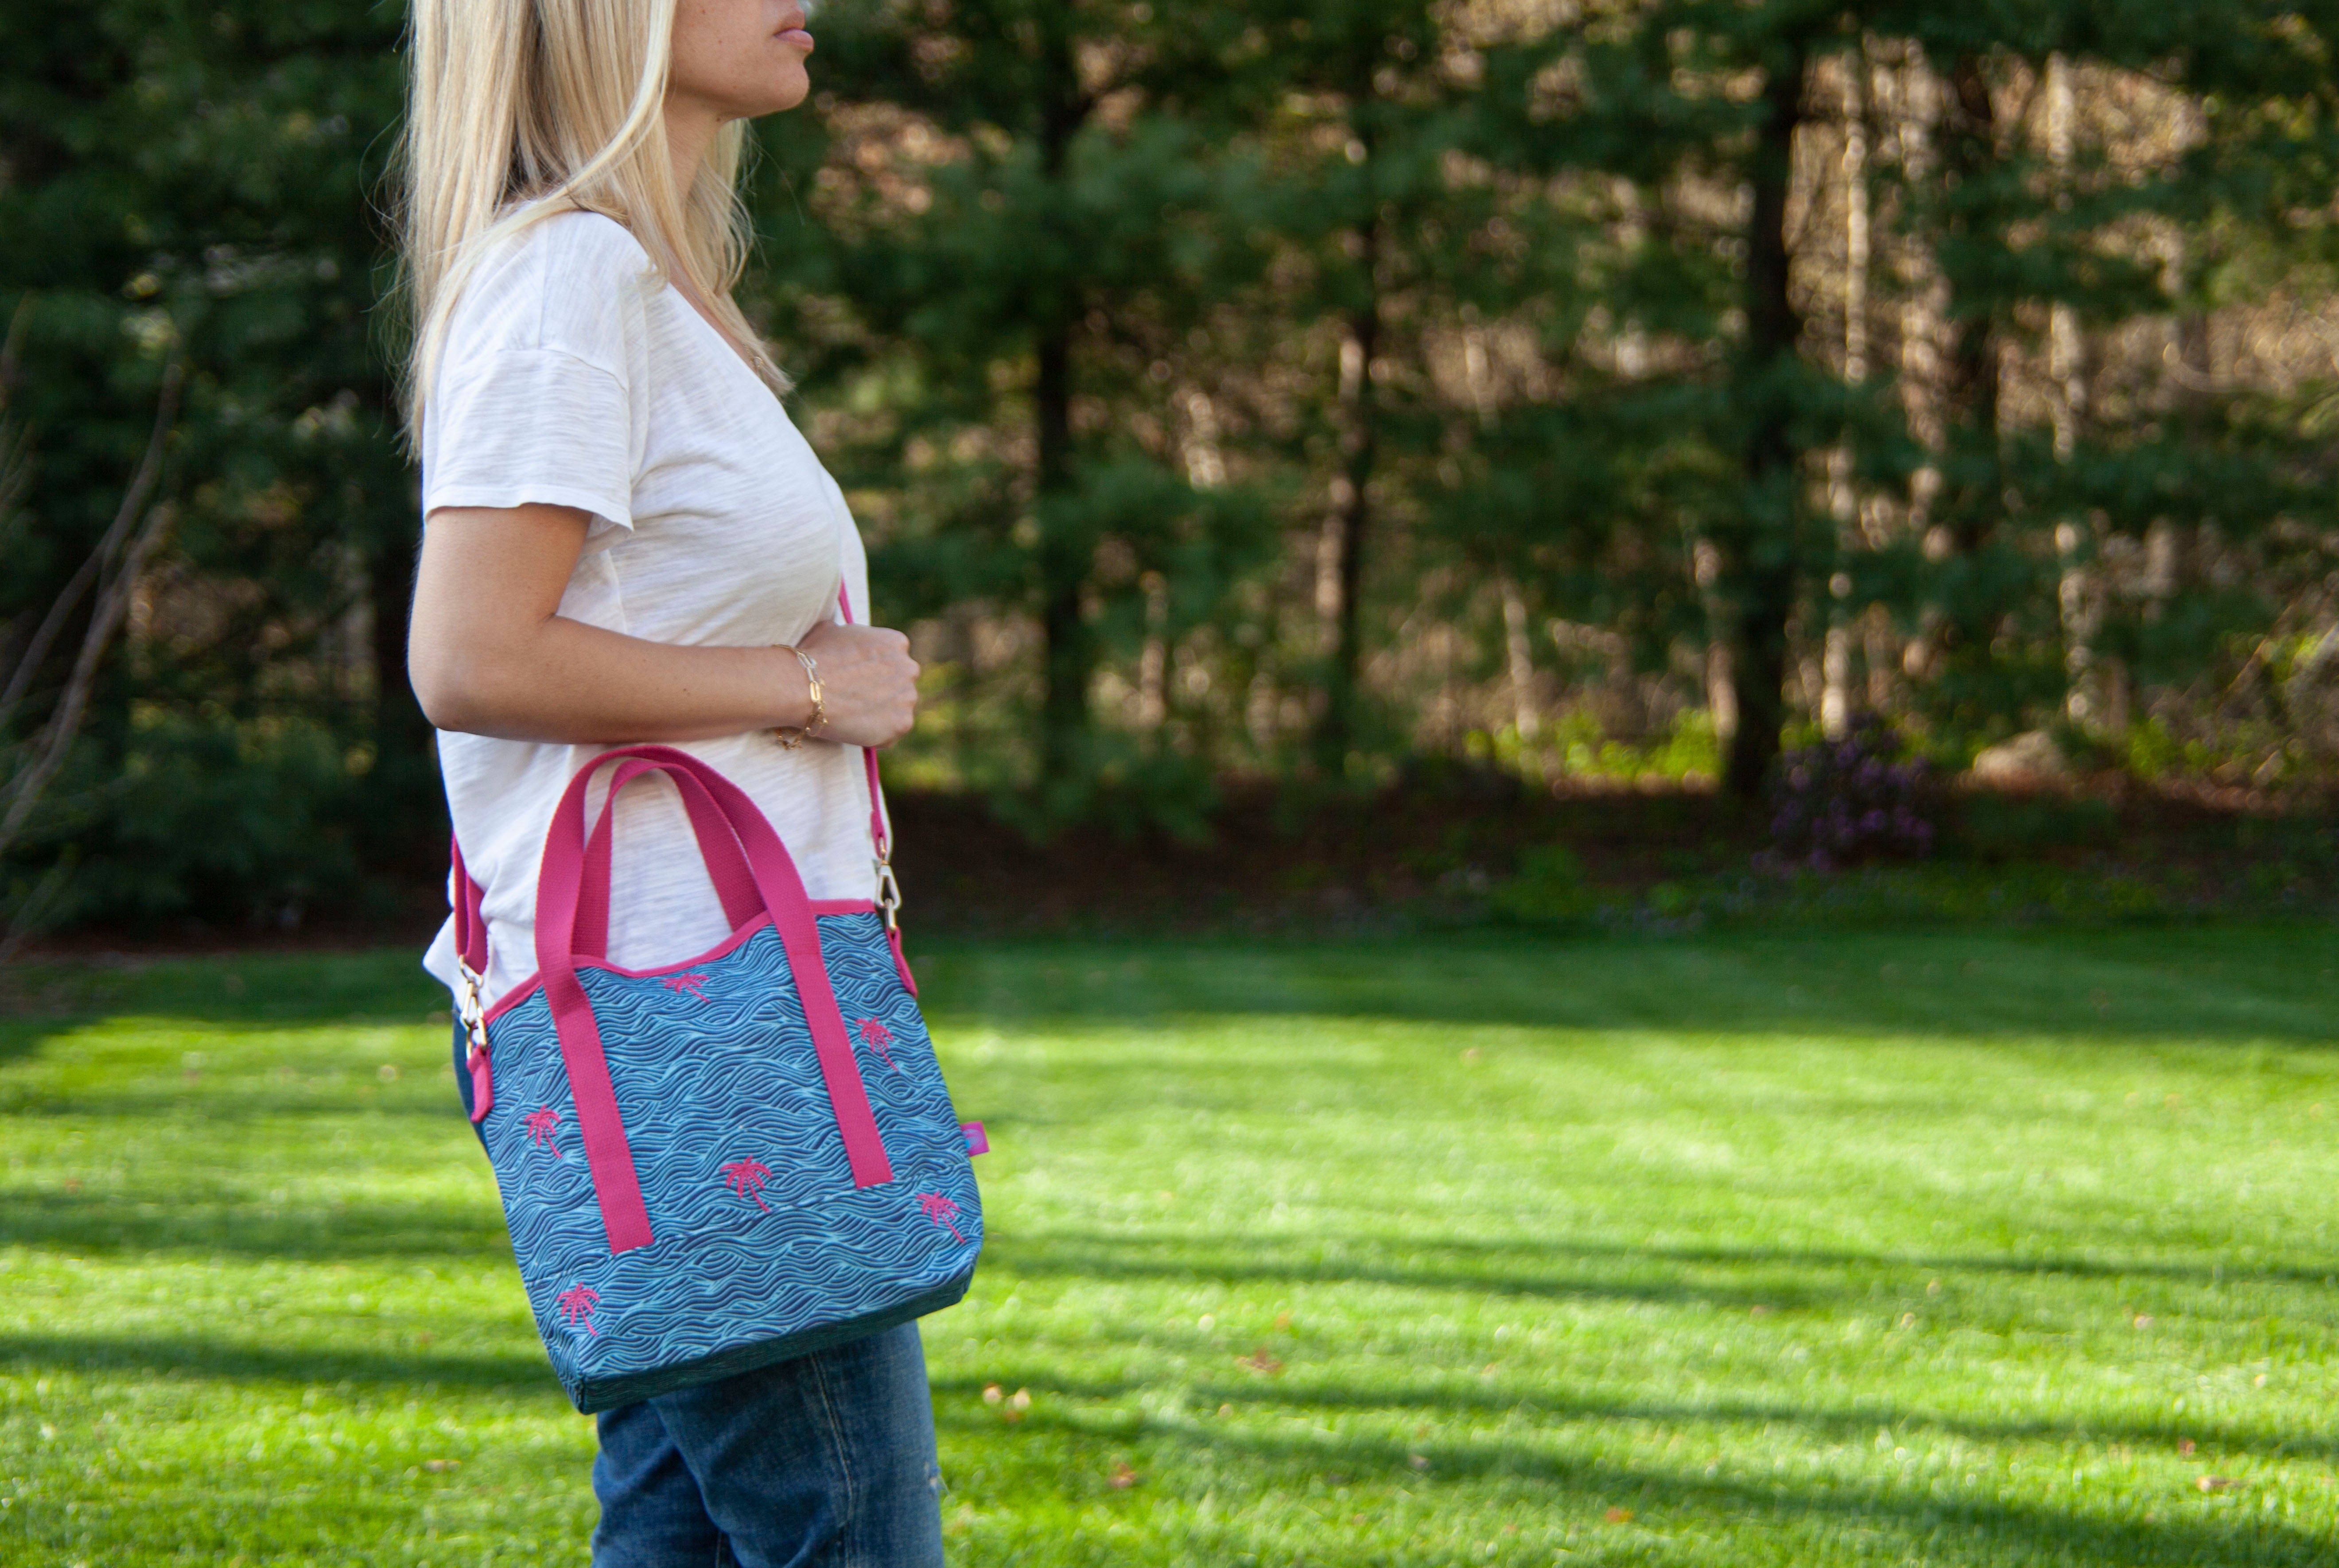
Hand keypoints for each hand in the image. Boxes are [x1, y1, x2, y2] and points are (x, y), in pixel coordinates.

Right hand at [796, 620, 918, 748]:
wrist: (804, 687)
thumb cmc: (814, 658)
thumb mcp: (832, 630)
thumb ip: (850, 635)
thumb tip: (840, 633)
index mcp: (896, 643)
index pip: (893, 659)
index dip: (874, 671)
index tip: (856, 680)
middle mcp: (909, 668)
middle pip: (900, 684)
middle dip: (882, 691)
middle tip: (855, 700)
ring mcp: (908, 697)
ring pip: (897, 709)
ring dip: (880, 714)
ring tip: (852, 715)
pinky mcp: (902, 724)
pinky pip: (892, 733)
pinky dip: (876, 735)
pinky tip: (855, 729)